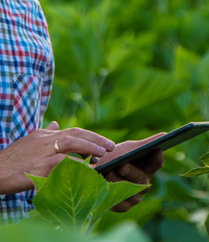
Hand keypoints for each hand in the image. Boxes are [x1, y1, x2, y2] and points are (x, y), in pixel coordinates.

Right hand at [0, 121, 114, 193]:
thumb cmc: (12, 159)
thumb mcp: (29, 141)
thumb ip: (45, 132)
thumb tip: (55, 123)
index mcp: (45, 134)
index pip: (72, 131)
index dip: (89, 135)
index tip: (102, 142)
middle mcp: (46, 139)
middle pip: (76, 133)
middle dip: (95, 138)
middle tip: (111, 145)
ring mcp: (43, 151)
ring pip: (72, 143)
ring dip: (90, 147)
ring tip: (104, 153)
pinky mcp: (39, 166)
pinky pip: (62, 163)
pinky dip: (77, 165)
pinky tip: (88, 169)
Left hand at [95, 133, 164, 211]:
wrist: (101, 171)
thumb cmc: (119, 157)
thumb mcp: (130, 149)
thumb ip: (145, 144)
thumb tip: (165, 135)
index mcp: (149, 168)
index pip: (157, 163)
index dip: (157, 157)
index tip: (156, 149)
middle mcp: (144, 184)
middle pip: (141, 179)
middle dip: (131, 172)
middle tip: (122, 165)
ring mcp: (135, 197)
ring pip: (129, 192)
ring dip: (118, 183)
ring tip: (108, 173)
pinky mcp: (124, 206)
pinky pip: (120, 204)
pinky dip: (112, 195)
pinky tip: (104, 187)